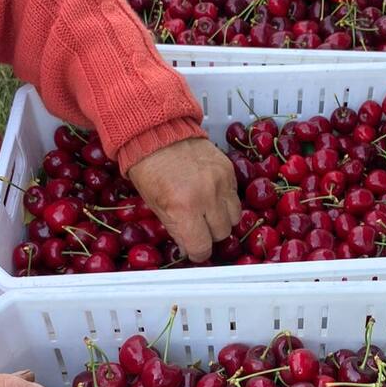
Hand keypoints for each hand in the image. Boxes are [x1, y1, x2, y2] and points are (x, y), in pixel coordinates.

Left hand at [128, 138, 240, 261]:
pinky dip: (226, 202)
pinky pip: (235, 198)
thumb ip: (176, 228)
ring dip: (221, 220)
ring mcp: (221, 182)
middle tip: (198, 228)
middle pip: (221, 234)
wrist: (158, 133)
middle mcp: (206, 197)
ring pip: (234, 218)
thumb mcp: (155, 205)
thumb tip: (190, 247)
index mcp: (183, 208)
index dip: (198, 253)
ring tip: (208, 212)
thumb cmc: (149, 171)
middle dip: (209, 235)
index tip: (194, 250)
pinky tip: (212, 196)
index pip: (201, 247)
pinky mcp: (229, 170)